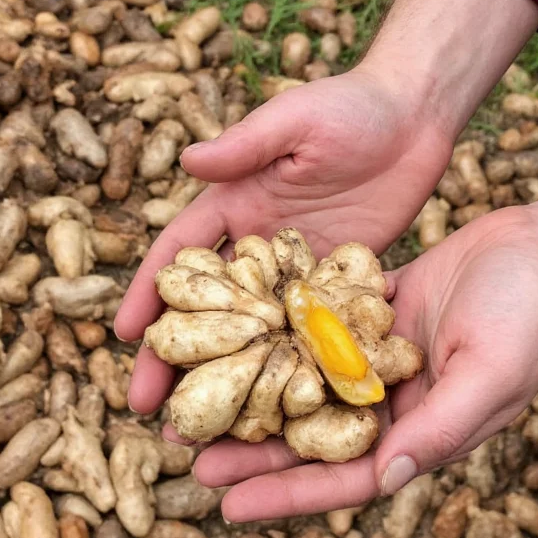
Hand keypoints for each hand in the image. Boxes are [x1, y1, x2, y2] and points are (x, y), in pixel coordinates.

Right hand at [113, 67, 453, 412]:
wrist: (415, 118)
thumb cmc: (349, 108)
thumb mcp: (292, 121)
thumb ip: (244, 146)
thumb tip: (188, 159)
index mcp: (234, 205)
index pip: (182, 258)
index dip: (149, 295)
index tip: (123, 336)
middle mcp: (259, 247)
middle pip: (211, 310)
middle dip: (179, 356)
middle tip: (152, 407)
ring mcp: (298, 272)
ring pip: (256, 333)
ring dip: (231, 376)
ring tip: (208, 428)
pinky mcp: (338, 286)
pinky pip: (309, 333)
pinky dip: (292, 368)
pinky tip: (281, 410)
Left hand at [188, 205, 537, 521]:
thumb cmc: (530, 314)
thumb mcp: (489, 376)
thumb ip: (438, 430)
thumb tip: (385, 480)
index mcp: (421, 429)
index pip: (346, 476)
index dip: (288, 494)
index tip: (230, 507)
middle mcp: (393, 398)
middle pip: (311, 432)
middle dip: (252, 447)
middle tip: (188, 450)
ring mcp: (379, 354)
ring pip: (305, 380)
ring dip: (255, 388)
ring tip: (197, 395)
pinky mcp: (372, 311)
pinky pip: (319, 325)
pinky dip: (281, 330)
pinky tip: (237, 328)